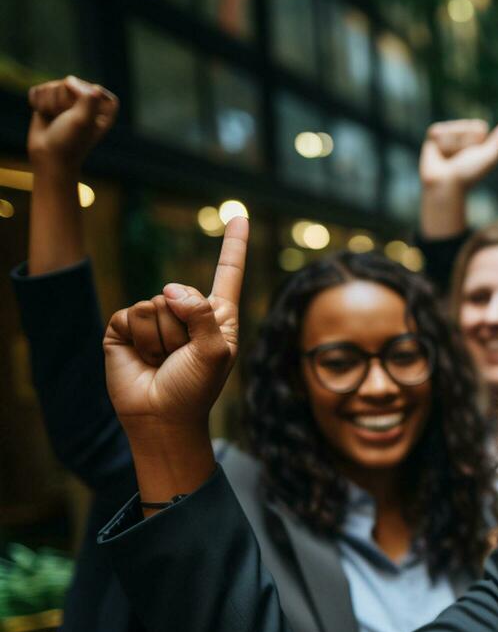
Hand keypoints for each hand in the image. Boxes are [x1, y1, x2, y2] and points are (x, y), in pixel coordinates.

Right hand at [27, 76, 118, 173]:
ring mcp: (65, 101)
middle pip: (70, 84)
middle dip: (62, 102)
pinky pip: (39, 90)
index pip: (95, 89)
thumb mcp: (84, 120)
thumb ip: (87, 98)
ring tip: (54, 120)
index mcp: (103, 109)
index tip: (82, 117)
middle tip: (64, 121)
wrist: (48, 156)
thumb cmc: (70, 142)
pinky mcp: (48, 102)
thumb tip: (71, 80)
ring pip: (52, 86)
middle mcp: (85, 103)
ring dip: (49, 104)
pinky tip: (43, 114)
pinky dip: (37, 102)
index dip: (85, 100)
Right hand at [104, 218, 247, 439]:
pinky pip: (131, 315)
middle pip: (182, 294)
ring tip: (163, 362)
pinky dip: (139, 340)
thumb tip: (169, 289)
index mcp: (218, 317)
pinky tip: (142, 358)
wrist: (160, 417)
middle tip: (181, 359)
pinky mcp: (125, 326)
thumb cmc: (195, 389)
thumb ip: (202, 315)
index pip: (227, 273)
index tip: (240, 214)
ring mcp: (155, 317)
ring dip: (161, 340)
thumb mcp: (215, 353)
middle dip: (182, 330)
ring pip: (155, 305)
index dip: (233, 245)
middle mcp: (187, 312)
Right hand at [419, 118, 497, 190]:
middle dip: (464, 143)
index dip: (478, 142)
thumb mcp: (489, 156)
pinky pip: (437, 131)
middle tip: (460, 159)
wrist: (446, 185)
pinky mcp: (433, 137)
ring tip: (448, 159)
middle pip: (466, 127)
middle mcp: (463, 135)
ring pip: (451, 129)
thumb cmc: (469, 174)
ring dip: (451, 145)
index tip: (474, 156)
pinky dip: (439, 144)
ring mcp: (448, 135)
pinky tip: (438, 154)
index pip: (480, 127)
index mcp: (478, 138)